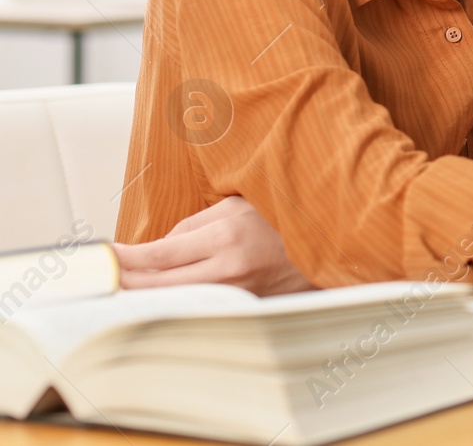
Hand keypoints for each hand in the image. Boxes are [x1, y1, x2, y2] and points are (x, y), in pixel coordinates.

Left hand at [114, 196, 311, 295]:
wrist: (330, 241)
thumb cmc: (283, 215)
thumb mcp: (236, 206)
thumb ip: (193, 226)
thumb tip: (157, 249)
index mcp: (226, 236)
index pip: (160, 254)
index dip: (126, 258)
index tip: (104, 257)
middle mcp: (230, 269)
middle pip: (161, 284)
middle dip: (127, 280)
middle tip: (103, 276)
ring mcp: (240, 292)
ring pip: (178, 300)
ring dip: (148, 295)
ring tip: (124, 288)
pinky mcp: (247, 306)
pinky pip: (202, 306)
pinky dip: (178, 302)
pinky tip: (162, 298)